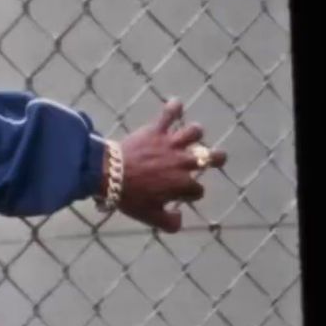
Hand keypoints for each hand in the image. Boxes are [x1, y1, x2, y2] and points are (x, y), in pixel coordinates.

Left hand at [113, 99, 225, 232]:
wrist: (108, 174)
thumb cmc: (130, 197)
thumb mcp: (150, 217)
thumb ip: (170, 222)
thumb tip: (181, 219)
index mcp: (183, 184)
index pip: (198, 190)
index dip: (191, 193)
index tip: (182, 194)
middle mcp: (183, 162)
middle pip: (211, 157)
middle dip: (217, 158)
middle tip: (217, 157)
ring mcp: (170, 145)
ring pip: (194, 133)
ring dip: (195, 133)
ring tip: (193, 133)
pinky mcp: (156, 131)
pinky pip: (168, 115)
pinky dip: (173, 107)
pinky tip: (176, 103)